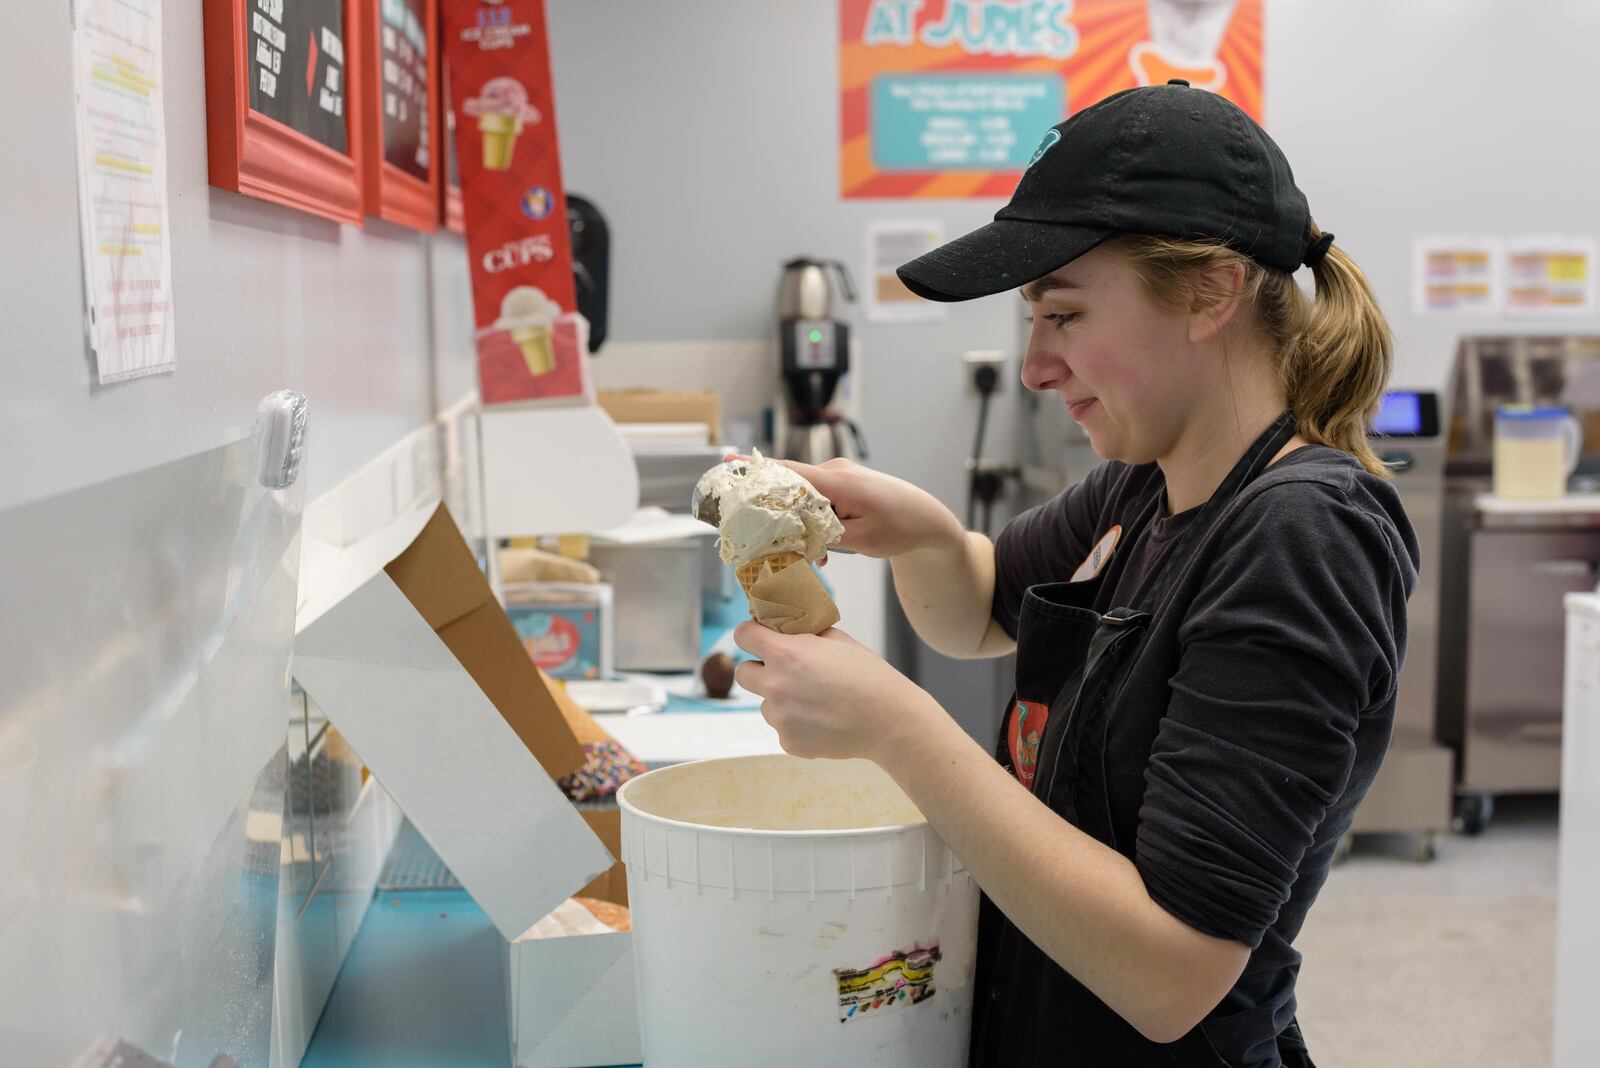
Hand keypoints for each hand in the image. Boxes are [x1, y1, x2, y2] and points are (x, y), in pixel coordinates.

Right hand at [724, 454, 962, 558]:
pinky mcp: (843, 485)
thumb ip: (825, 535)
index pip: (788, 471)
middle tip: (757, 530)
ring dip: (800, 522)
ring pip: (803, 497)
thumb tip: (795, 536)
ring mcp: (839, 476)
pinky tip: (823, 548)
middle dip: (773, 509)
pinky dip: (813, 521)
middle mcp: (835, 472)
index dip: (756, 469)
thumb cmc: (900, 527)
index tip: (727, 464)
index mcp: (838, 480)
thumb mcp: (861, 539)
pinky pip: (817, 500)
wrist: (927, 519)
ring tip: (809, 553)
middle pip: (790, 486)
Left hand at [732, 621, 938, 761]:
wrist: (889, 721)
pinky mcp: (788, 742)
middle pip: (743, 673)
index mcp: (785, 653)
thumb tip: (785, 630)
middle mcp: (775, 685)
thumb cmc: (868, 675)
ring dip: (780, 700)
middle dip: (759, 669)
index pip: (742, 636)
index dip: (750, 635)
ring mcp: (780, 717)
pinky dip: (796, 724)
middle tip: (783, 671)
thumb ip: (804, 634)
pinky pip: (782, 727)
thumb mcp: (837, 640)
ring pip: (765, 704)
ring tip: (816, 701)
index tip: (758, 638)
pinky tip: (823, 721)